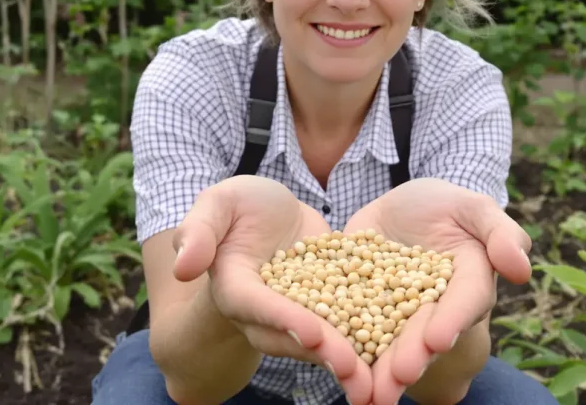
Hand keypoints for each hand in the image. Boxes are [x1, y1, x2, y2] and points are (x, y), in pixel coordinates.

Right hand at [171, 175, 372, 403]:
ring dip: (351, 361)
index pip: (259, 308)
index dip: (284, 321)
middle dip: (326, 353)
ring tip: (379, 380)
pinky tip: (402, 352)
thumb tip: (183, 265)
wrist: (271, 215)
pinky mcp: (330, 308)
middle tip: (356, 371)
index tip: (311, 334)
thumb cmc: (238, 207)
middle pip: (295, 337)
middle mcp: (267, 313)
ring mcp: (300, 314)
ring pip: (325, 342)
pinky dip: (373, 340)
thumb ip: (198, 232)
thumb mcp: (218, 204)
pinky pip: (350, 325)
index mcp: (236, 289)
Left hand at [342, 178, 531, 403]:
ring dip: (380, 370)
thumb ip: (500, 233)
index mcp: (469, 283)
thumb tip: (521, 269)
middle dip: (412, 357)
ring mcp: (398, 312)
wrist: (401, 206)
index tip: (438, 341)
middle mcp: (436, 307)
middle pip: (425, 333)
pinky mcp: (363, 308)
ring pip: (390, 341)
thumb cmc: (446, 204)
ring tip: (367, 394)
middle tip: (398, 378)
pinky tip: (332, 367)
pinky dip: (344, 349)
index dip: (452, 322)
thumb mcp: (473, 207)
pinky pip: (353, 328)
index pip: (465, 303)